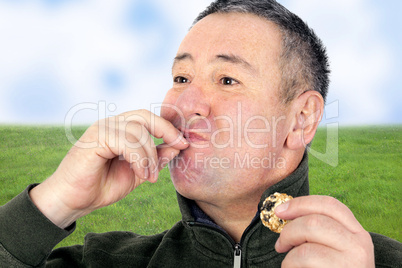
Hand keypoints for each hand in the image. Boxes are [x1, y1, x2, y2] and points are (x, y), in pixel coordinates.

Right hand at [30, 110, 187, 228]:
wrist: (74, 201)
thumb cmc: (102, 186)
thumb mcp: (138, 172)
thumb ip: (155, 158)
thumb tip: (177, 146)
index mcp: (120, 129)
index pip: (148, 118)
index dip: (168, 127)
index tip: (184, 143)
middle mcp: (111, 124)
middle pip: (144, 116)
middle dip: (166, 131)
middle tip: (180, 147)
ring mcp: (101, 129)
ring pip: (138, 131)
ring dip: (150, 156)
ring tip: (151, 177)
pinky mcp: (94, 139)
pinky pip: (126, 142)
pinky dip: (139, 159)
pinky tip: (141, 175)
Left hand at [275, 195, 374, 266]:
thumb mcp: (333, 248)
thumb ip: (317, 230)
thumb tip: (284, 211)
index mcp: (357, 233)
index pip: (330, 205)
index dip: (301, 203)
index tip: (279, 210)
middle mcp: (359, 245)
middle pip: (314, 221)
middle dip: (289, 231)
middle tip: (280, 244)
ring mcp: (352, 262)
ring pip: (306, 244)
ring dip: (289, 253)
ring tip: (289, 263)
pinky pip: (303, 260)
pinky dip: (289, 265)